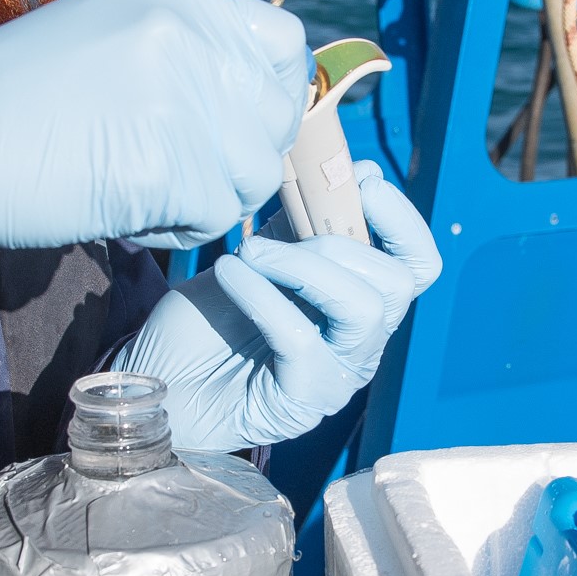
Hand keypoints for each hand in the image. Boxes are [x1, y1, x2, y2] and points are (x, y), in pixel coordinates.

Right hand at [0, 0, 309, 249]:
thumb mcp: (104, 42)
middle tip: (178, 176)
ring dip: (206, 199)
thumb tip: (254, 105)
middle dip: (238, 160)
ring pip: (253, 173)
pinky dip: (172, 230)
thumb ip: (181, 56)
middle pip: (273, 116)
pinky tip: (120, 213)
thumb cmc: (2, 106)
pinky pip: (213, 216)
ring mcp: (178, 95)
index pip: (282, 43)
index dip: (270, 98)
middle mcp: (184, 34)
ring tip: (138, 191)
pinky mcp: (166, 162)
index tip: (235, 132)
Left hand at [114, 167, 442, 450]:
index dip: (401, 219)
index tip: (363, 181)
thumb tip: (346, 171)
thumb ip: (299, 228)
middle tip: (268, 235)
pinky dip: (263, 295)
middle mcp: (360, 344)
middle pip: (397, 284)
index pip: (418, 266)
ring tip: (248, 254)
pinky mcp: (302, 403)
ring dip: (304, 267)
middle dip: (336, 242)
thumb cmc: (208, 326)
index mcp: (360, 305)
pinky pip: (302, 338)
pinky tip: (227, 275)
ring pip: (365, 310)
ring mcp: (337, 377)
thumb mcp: (259, 260)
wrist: (158, 384)